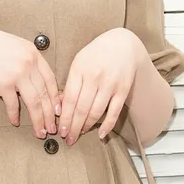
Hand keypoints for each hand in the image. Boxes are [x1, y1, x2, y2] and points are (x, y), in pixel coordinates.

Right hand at [0, 26, 61, 137]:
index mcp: (34, 54)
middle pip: (45, 94)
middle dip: (50, 115)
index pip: (51, 80)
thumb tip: (37, 80)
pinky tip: (15, 122)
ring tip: (40, 132)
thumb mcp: (16, 47)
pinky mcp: (4, 84)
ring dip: (38, 120)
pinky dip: (14, 115)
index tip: (59, 111)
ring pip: (34, 102)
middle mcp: (29, 64)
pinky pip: (13, 104)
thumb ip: (28, 60)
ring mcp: (17, 74)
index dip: (56, 98)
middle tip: (53, 128)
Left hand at [55, 28, 144, 144]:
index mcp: (79, 69)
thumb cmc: (96, 54)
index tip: (60, 130)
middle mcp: (94, 77)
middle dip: (73, 127)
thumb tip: (60, 107)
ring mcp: (110, 84)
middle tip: (68, 139)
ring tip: (80, 134)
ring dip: (86, 126)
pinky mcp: (123, 89)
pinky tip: (101, 134)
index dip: (64, 118)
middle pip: (81, 109)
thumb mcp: (79, 62)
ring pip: (96, 112)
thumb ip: (70, 83)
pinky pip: (114, 112)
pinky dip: (107, 125)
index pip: (69, 99)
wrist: (123, 43)